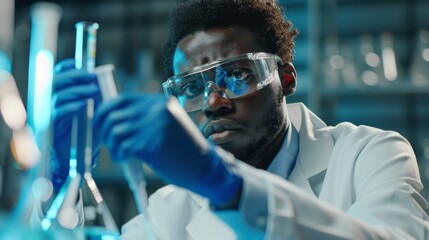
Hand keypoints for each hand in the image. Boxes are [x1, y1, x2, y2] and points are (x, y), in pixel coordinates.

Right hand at [50, 59, 101, 190]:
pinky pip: (59, 112)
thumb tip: (103, 79)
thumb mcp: (96, 110)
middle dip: (75, 76)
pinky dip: (72, 106)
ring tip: (93, 91)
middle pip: (57, 81)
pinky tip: (84, 105)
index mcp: (62, 94)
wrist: (80, 155)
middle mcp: (53, 101)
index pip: (58, 74)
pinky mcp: (53, 126)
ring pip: (59, 95)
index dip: (67, 67)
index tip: (81, 65)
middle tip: (92, 77)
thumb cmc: (89, 131)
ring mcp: (51, 113)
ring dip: (77, 91)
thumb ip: (97, 95)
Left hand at [93, 94, 241, 205]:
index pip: (122, 100)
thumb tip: (114, 120)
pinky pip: (122, 147)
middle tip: (109, 143)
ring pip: (115, 131)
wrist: (204, 166)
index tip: (99, 123)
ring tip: (120, 153)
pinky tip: (125, 159)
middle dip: (105, 131)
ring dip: (112, 144)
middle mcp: (155, 110)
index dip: (105, 111)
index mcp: (160, 103)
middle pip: (113, 115)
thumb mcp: (168, 124)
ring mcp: (153, 125)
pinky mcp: (150, 143)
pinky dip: (119, 154)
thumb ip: (146, 118)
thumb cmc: (185, 149)